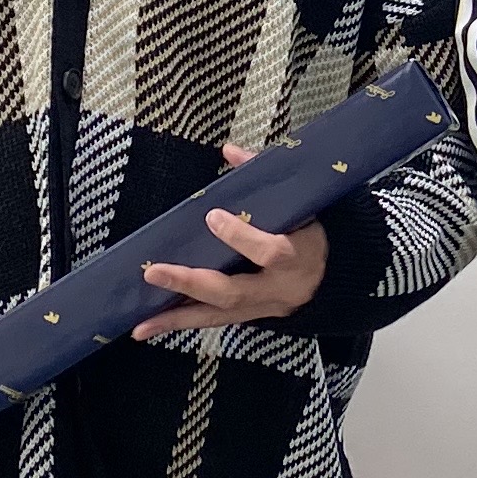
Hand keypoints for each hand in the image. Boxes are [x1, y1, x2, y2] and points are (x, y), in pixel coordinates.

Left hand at [135, 146, 330, 338]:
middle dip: (191, 283)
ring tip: (140, 324)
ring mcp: (263, 308)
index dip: (242, 237)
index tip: (212, 216)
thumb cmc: (312, 231)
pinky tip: (150, 326)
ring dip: (176, 318)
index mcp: (298, 256)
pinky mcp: (249, 318)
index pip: (270, 251)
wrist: (336, 277)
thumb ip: (264, 175)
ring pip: (217, 316)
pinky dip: (180, 324)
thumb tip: (229, 150)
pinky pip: (213, 322)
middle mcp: (279, 289)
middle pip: (233, 292)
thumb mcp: (300, 203)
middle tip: (154, 273)